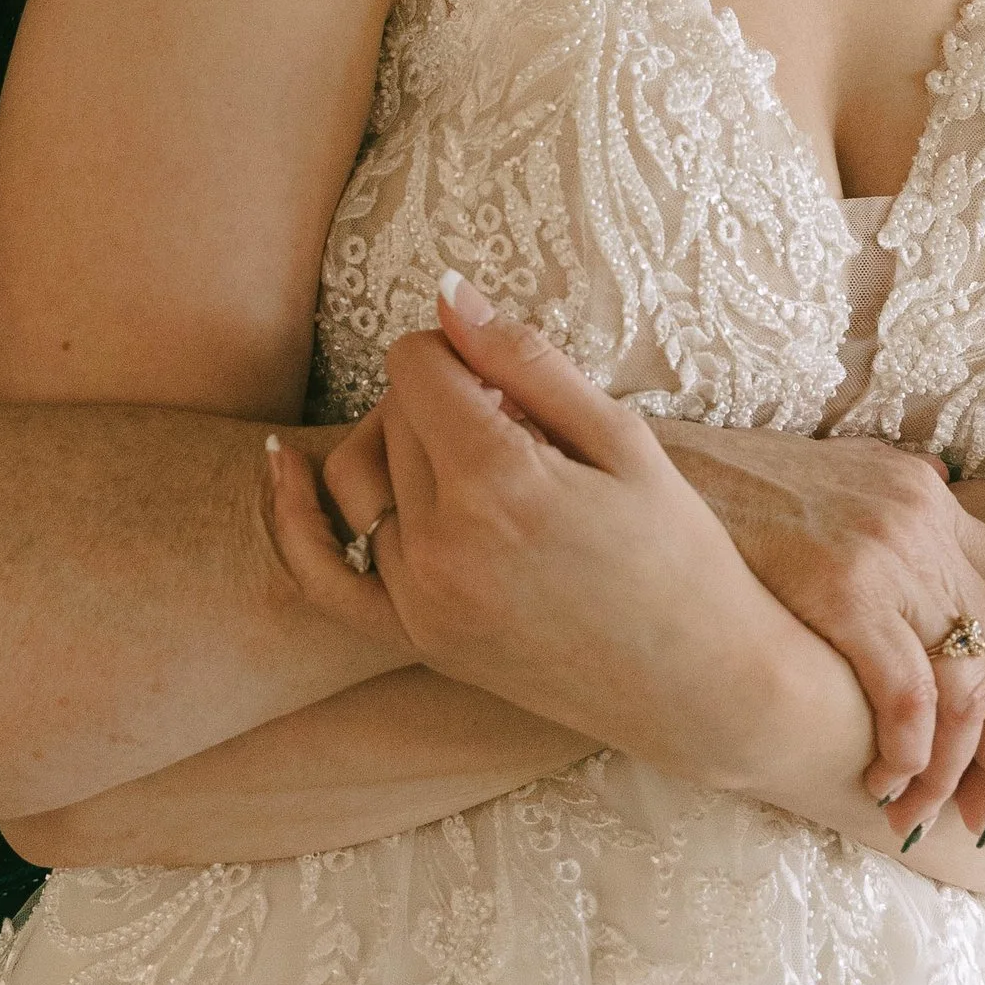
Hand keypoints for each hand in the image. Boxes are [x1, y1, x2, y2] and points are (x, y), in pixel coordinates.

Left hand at [279, 285, 984, 840]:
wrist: (702, 689)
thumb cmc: (679, 556)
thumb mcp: (623, 440)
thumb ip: (526, 363)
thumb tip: (448, 296)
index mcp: (498, 481)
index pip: (415, 365)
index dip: (459, 351)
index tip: (509, 375)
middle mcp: (442, 543)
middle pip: (392, 415)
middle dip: (442, 398)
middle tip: (520, 424)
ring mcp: (420, 599)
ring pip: (362, 475)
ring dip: (404, 448)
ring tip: (476, 457)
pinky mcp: (416, 638)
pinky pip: (320, 572)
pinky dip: (293, 514)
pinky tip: (281, 461)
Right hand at [668, 428, 984, 837]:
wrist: (651, 472)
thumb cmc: (724, 500)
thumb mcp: (830, 490)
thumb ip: (887, 528)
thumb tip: (928, 562)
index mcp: (928, 498)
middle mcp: (925, 518)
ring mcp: (888, 550)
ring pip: (967, 687)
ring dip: (951, 770)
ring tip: (918, 815)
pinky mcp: (842, 585)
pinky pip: (908, 694)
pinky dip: (906, 752)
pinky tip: (880, 780)